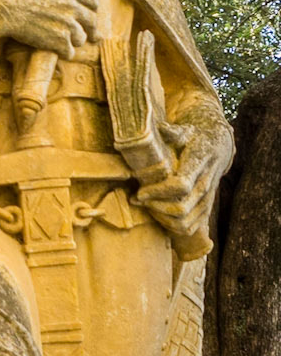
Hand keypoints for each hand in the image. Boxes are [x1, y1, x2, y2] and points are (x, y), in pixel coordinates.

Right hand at [0, 0, 104, 58]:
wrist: (3, 9)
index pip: (92, 0)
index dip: (92, 9)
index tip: (91, 14)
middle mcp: (72, 7)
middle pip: (92, 22)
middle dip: (92, 31)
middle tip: (92, 38)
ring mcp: (68, 25)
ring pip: (81, 39)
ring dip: (73, 42)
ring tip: (65, 44)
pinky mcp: (59, 41)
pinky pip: (69, 52)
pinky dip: (64, 54)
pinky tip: (58, 53)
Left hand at [137, 99, 233, 256]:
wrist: (217, 146)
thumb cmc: (193, 137)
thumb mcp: (184, 130)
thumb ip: (171, 131)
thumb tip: (157, 127)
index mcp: (198, 163)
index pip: (180, 185)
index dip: (158, 191)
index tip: (139, 191)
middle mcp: (205, 184)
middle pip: (181, 208)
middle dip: (155, 207)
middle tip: (138, 198)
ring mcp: (207, 199)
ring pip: (185, 222)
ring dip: (161, 218)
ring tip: (146, 206)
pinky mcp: (205, 209)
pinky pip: (189, 227)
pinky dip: (171, 226)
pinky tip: (157, 214)